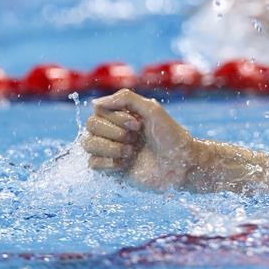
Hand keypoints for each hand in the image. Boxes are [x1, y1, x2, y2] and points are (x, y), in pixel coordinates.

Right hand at [83, 89, 197, 190]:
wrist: (180, 164)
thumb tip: (95, 102)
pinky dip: (108, 163)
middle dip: (114, 132)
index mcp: (124, 115)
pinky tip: (125, 165)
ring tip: (130, 152)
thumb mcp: (152, 110)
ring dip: (110, 147)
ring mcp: (112, 150)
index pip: (99, 109)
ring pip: (88, 144)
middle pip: (91, 125)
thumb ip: (126, 99)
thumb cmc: (171, 136)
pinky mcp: (111, 169)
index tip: (138, 124)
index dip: (115, 117)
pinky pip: (92, 163)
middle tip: (135, 138)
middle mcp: (115, 131)